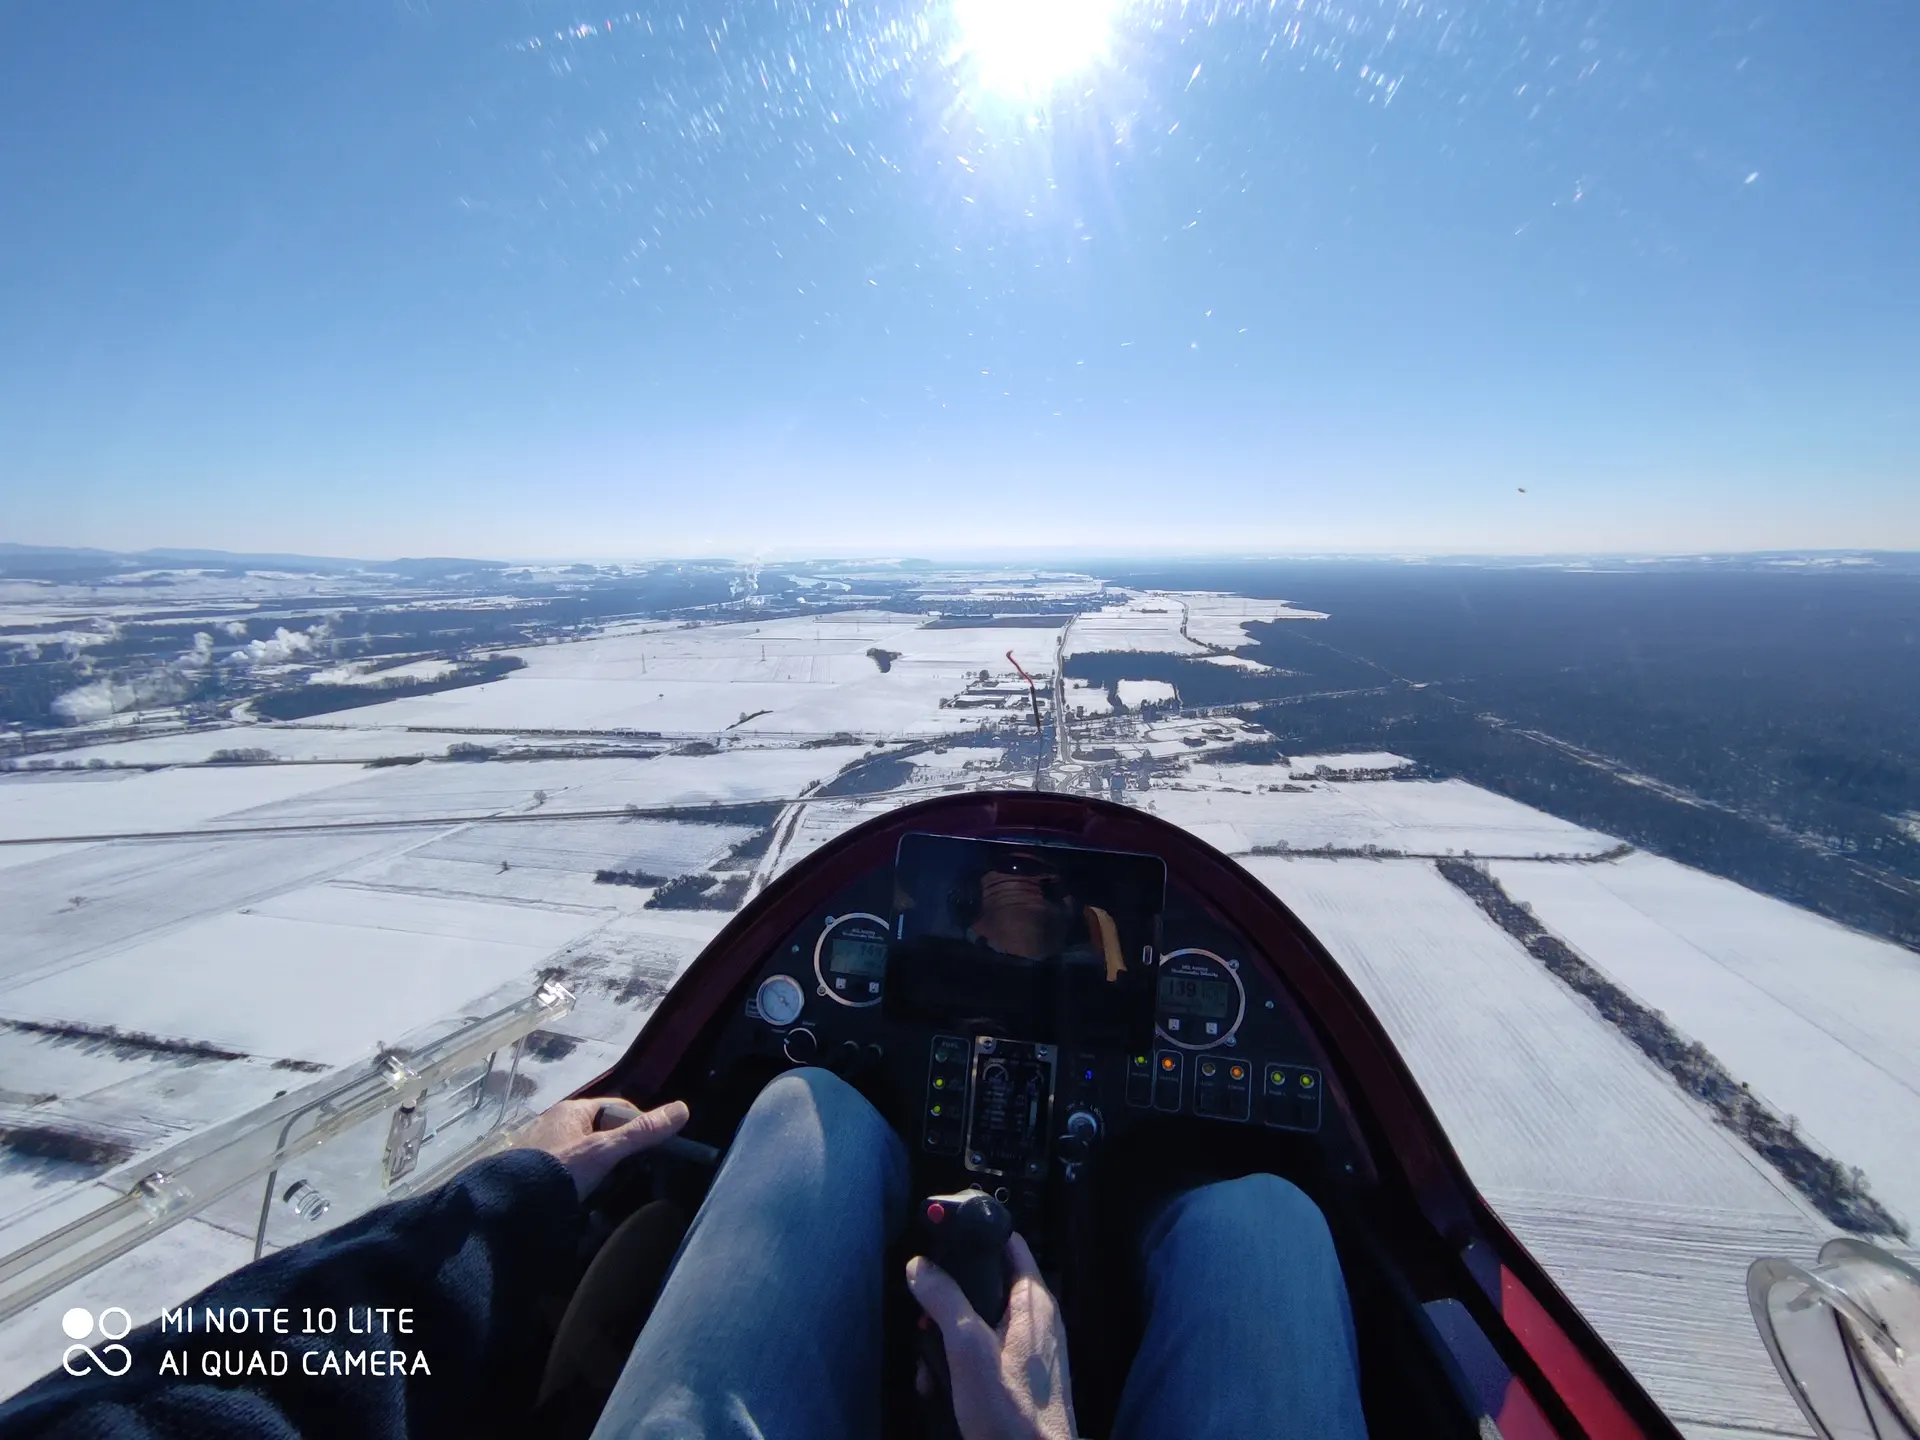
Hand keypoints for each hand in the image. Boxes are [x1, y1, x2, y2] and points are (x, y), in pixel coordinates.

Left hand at [518, 1096, 688, 1198]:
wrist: (510, 1207)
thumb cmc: (560, 1170)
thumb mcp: (605, 1151)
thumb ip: (642, 1132)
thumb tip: (683, 1109)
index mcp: (571, 1110)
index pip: (617, 1109)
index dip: (638, 1126)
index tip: (649, 1151)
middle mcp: (554, 1122)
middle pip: (601, 1132)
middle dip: (618, 1151)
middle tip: (629, 1173)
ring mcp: (542, 1148)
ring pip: (585, 1153)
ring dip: (599, 1168)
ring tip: (607, 1189)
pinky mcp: (533, 1171)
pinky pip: (568, 1171)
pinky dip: (580, 1181)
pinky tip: (584, 1197)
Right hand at [906, 1233, 1075, 1439]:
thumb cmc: (1010, 1408)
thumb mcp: (967, 1347)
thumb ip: (944, 1299)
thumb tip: (919, 1265)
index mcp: (1034, 1301)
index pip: (1010, 1243)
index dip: (978, 1235)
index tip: (943, 1238)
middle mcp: (1036, 1320)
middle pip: (985, 1286)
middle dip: (948, 1302)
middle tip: (926, 1318)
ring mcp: (1028, 1352)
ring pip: (977, 1325)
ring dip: (946, 1342)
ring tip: (928, 1364)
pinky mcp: (1017, 1380)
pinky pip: (983, 1356)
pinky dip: (958, 1366)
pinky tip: (939, 1386)